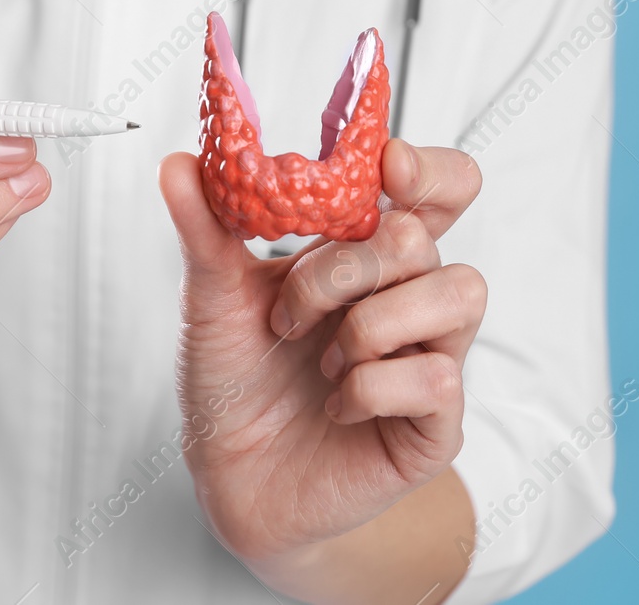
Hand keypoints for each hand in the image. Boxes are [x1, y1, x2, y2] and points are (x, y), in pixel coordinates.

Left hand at [158, 140, 484, 566]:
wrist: (230, 476)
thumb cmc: (236, 379)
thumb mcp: (213, 298)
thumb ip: (205, 228)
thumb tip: (179, 163)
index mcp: (367, 252)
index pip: (438, 186)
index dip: (427, 168)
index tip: (386, 165)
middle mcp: (409, 295)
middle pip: (422, 236)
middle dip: (340, 269)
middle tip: (288, 316)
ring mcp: (432, 355)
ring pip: (458, 291)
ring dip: (369, 322)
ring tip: (321, 361)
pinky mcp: (438, 421)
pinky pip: (438, 378)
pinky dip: (370, 388)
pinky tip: (336, 407)